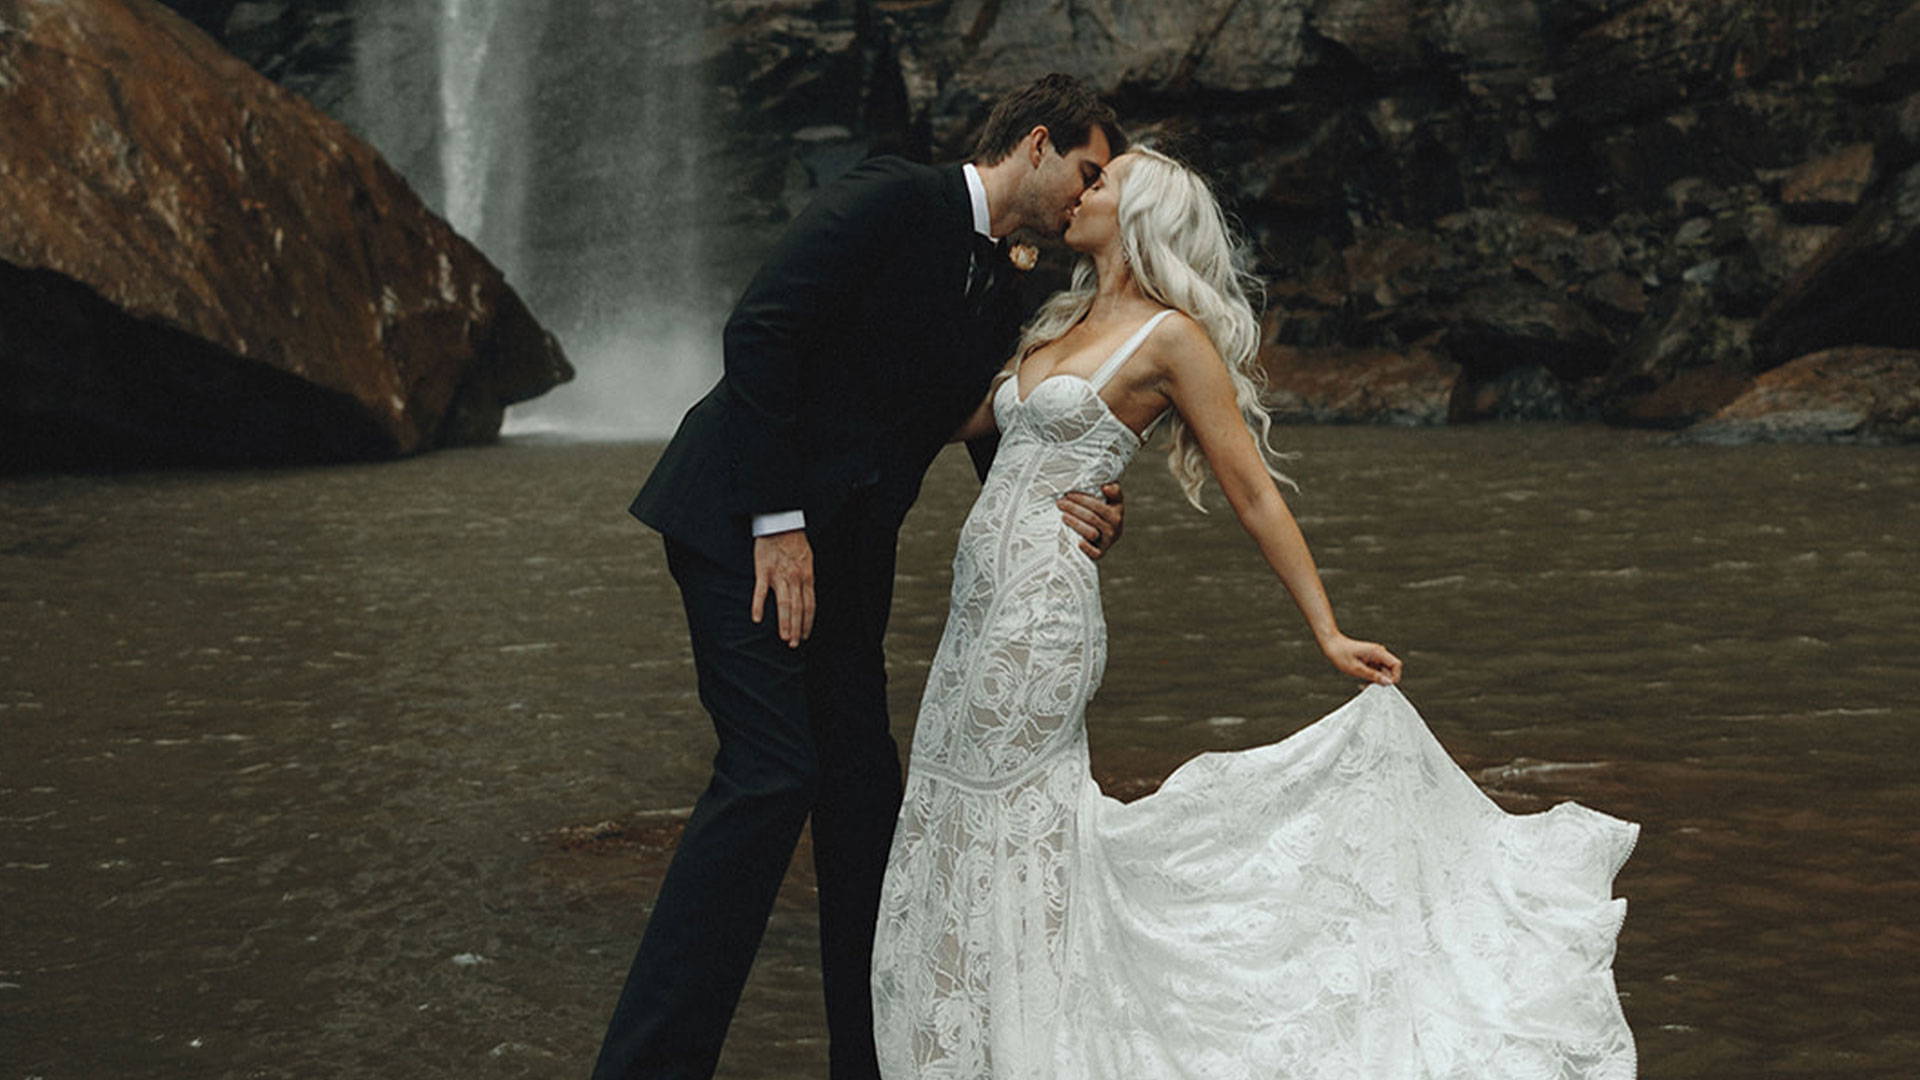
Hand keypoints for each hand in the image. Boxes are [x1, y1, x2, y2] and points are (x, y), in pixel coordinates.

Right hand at [752, 530, 813, 647]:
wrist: (782, 523)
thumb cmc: (794, 542)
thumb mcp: (808, 560)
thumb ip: (807, 579)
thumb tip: (808, 596)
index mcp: (807, 577)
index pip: (810, 605)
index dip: (808, 622)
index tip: (805, 636)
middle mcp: (795, 579)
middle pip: (798, 608)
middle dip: (797, 628)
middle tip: (794, 644)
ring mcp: (779, 575)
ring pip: (784, 603)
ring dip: (784, 622)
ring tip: (784, 637)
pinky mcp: (763, 570)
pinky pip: (760, 591)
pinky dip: (758, 605)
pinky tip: (756, 619)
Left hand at [1059, 481, 1124, 559]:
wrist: (1103, 536)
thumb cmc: (1102, 513)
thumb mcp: (1111, 500)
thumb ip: (1112, 490)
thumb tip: (1106, 486)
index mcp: (1117, 513)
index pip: (1099, 506)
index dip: (1083, 499)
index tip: (1069, 494)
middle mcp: (1114, 528)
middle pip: (1092, 518)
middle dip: (1074, 509)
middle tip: (1060, 503)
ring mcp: (1107, 542)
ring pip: (1091, 533)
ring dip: (1075, 524)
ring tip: (1063, 516)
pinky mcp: (1100, 553)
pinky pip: (1095, 553)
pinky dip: (1087, 548)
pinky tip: (1078, 542)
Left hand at [1321, 633, 1401, 684]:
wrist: (1332, 644)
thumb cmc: (1341, 654)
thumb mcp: (1356, 669)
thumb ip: (1373, 676)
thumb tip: (1388, 683)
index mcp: (1378, 652)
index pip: (1396, 665)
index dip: (1394, 677)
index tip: (1384, 685)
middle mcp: (1379, 653)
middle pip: (1390, 670)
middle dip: (1383, 680)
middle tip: (1369, 686)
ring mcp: (1375, 655)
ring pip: (1383, 671)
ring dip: (1376, 679)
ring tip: (1363, 683)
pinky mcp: (1371, 659)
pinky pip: (1377, 670)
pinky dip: (1372, 676)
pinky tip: (1362, 680)